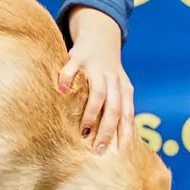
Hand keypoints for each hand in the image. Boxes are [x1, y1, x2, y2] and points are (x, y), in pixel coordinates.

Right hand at [58, 6, 135, 153]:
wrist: (99, 37)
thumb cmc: (108, 72)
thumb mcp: (119, 87)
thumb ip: (119, 108)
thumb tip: (119, 141)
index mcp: (124, 88)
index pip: (127, 113)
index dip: (124, 132)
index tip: (118, 152)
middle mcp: (112, 79)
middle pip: (114, 107)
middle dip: (107, 130)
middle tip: (98, 148)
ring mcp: (96, 68)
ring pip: (97, 94)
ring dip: (91, 114)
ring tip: (84, 132)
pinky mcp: (79, 58)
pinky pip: (72, 70)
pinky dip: (67, 80)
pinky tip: (62, 92)